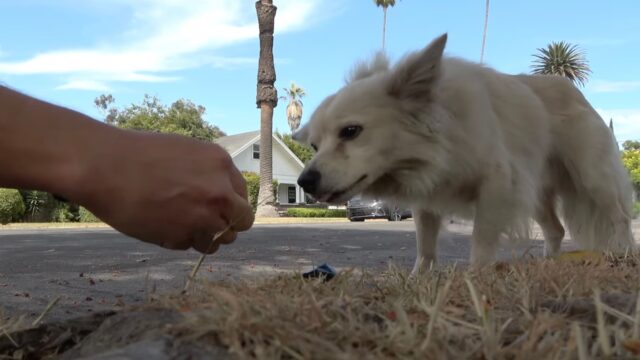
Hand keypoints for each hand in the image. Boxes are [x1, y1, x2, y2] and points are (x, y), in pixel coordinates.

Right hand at [71, 129, 253, 253]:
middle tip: (209, 226)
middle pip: (241, 221)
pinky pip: (191, 246)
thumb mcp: (186, 153)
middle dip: (227, 225)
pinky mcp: (183, 236)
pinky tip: (160, 226)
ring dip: (205, 238)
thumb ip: (209, 174)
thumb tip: (223, 196)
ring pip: (221, 240)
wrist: (104, 166)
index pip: (242, 196)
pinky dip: (179, 242)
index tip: (219, 210)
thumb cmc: (138, 156)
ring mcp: (204, 215)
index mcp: (221, 164)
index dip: (230, 205)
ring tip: (179, 226)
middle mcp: (219, 191)